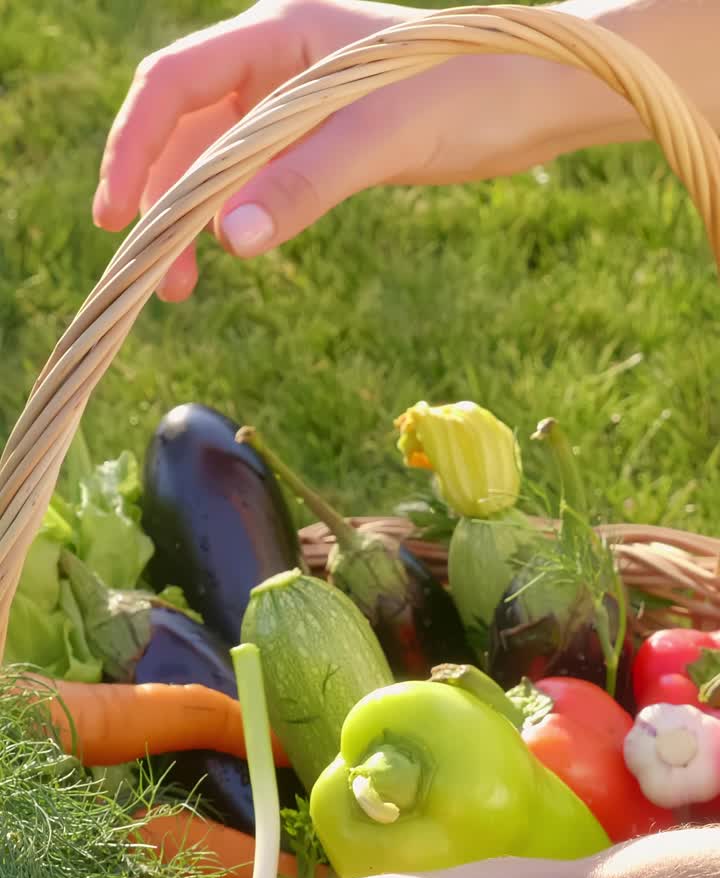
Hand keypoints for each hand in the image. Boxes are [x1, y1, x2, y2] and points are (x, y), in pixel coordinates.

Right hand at [92, 0, 574, 301]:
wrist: (540, 98)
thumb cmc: (471, 92)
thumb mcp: (383, 135)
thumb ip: (306, 181)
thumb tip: (229, 241)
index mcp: (280, 35)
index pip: (174, 84)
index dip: (133, 146)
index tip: (116, 216)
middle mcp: (278, 62)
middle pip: (186, 129)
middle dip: (162, 199)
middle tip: (157, 276)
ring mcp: (299, 101)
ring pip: (220, 160)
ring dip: (195, 218)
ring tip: (183, 287)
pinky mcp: (324, 138)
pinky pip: (259, 177)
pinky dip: (237, 216)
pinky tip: (232, 252)